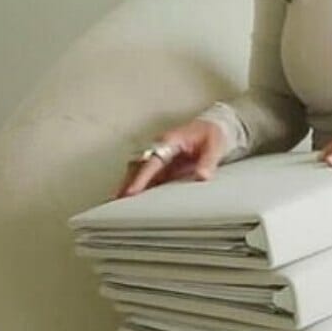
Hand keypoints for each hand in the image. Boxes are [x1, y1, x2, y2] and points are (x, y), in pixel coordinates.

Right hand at [113, 118, 227, 199]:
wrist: (215, 126)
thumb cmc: (213, 134)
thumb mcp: (214, 145)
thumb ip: (208, 161)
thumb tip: (201, 176)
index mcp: (170, 140)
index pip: (151, 162)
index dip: (140, 178)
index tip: (131, 192)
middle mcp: (159, 146)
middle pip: (137, 166)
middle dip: (126, 183)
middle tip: (116, 202)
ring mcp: (160, 155)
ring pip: (138, 170)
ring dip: (128, 185)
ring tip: (116, 204)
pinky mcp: (163, 164)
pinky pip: (147, 176)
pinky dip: (138, 186)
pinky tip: (131, 199)